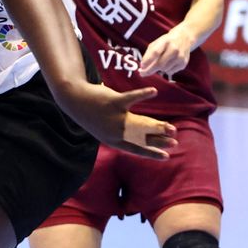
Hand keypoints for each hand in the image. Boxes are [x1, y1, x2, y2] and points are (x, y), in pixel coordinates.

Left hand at [58, 82, 176, 159]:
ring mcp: (114, 117)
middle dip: (159, 141)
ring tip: (171, 128)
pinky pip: (130, 98)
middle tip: (174, 142)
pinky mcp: (113, 102)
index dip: (151, 153)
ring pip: (140, 123)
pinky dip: (142, 94)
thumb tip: (146, 133)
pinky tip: (153, 91)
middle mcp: (114, 131)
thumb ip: (125, 131)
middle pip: (141, 137)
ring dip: (157, 126)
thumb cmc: (94, 115)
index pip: (135, 149)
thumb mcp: (107, 128)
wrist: (74, 100)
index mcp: (113, 140)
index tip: (166, 156)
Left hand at [139, 27, 192, 77]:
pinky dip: (166, 70)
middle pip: (160, 64)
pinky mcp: (183, 63)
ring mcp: (180, 56)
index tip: (141, 67)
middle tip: (142, 73)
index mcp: (165, 42)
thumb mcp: (157, 43)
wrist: (184, 37)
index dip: (148, 60)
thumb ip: (149, 54)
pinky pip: (170, 71)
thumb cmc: (166, 41)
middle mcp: (174, 49)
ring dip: (158, 69)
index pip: (155, 52)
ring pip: (164, 69)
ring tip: (159, 62)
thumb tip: (143, 67)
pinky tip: (168, 63)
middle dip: (149, 70)